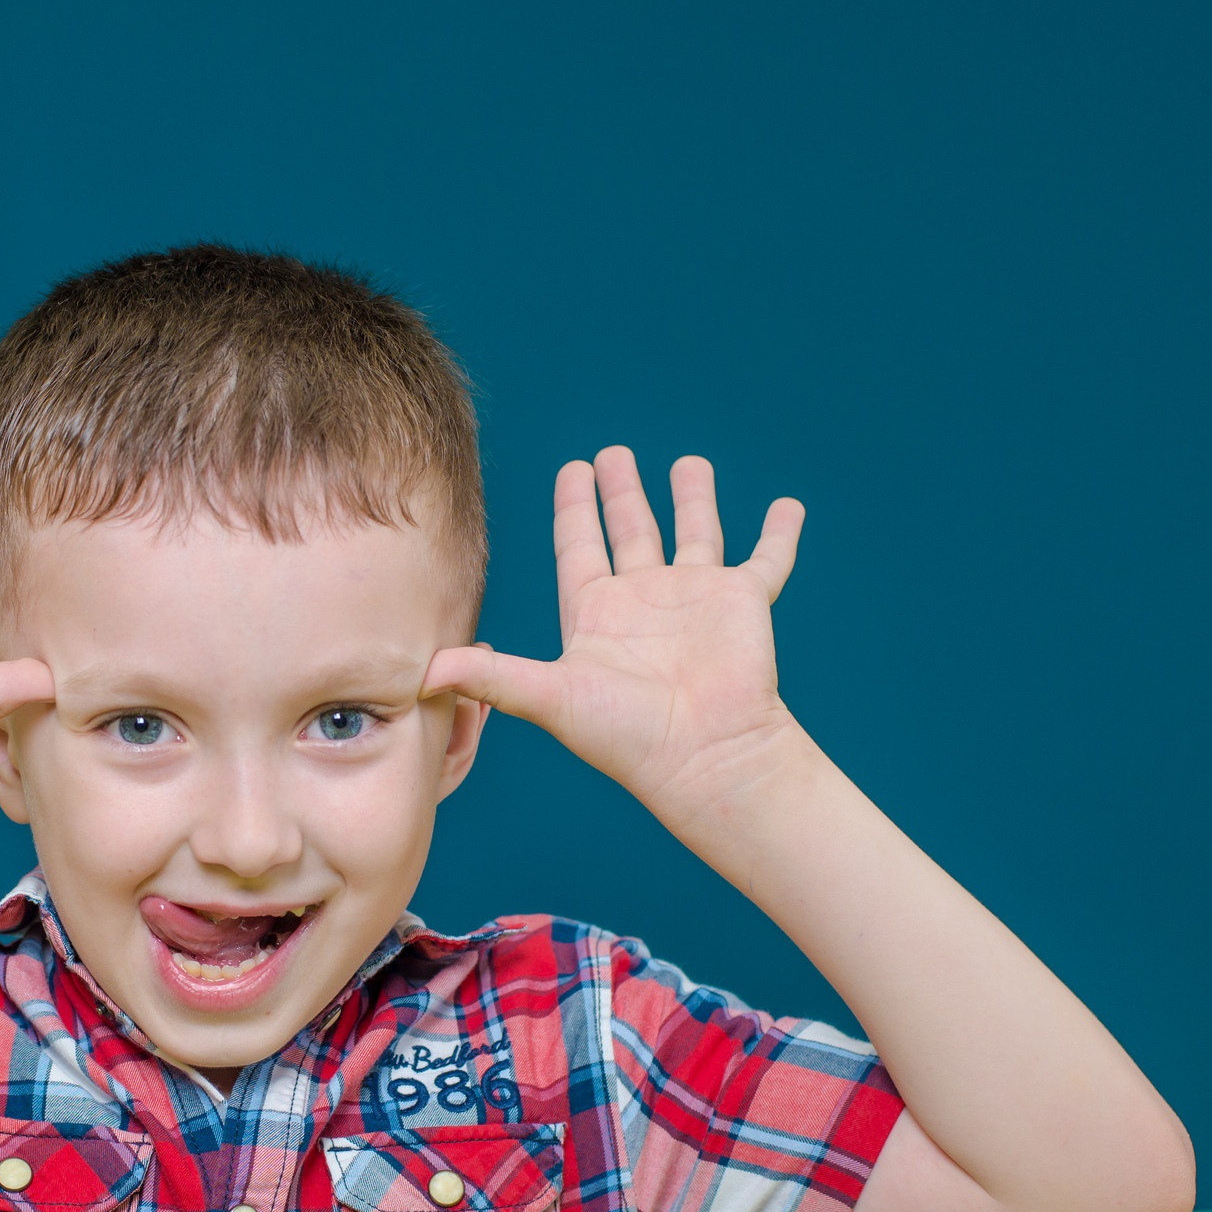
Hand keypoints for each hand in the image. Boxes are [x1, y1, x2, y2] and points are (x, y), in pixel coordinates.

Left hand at [424, 446, 804, 812]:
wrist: (703, 756)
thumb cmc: (626, 736)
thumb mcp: (550, 697)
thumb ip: (490, 678)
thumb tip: (422, 674)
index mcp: (596, 615)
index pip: (579, 548)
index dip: (573, 510)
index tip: (571, 471)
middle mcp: (644, 602)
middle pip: (629, 533)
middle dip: (620, 494)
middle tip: (611, 454)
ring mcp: (696, 599)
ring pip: (694, 534)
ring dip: (693, 499)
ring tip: (688, 463)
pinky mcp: (743, 603)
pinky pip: (767, 559)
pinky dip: (779, 533)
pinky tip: (788, 506)